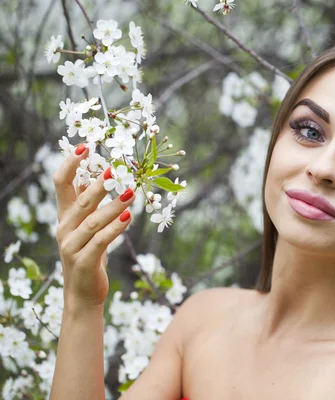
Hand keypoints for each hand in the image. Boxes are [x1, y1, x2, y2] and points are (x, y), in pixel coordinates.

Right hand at [53, 144, 135, 308]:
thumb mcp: (87, 227)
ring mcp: (72, 246)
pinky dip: (115, 228)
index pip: (60, 184)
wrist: (83, 293)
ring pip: (93, 220)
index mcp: (65, 216)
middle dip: (97, 184)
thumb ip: (87, 204)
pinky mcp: (84, 261)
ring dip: (114, 205)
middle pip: (80, 200)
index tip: (85, 146)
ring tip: (131, 192)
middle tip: (114, 169)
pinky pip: (101, 241)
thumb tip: (92, 176)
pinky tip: (129, 216)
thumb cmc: (90, 254)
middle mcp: (64, 228)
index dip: (70, 164)